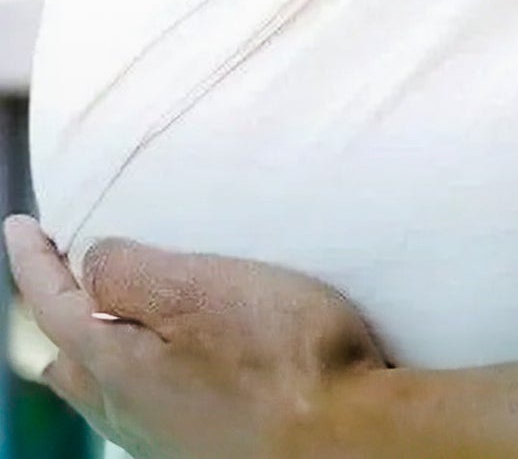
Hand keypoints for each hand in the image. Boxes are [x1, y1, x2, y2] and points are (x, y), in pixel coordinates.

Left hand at [4, 216, 388, 458]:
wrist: (341, 439)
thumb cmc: (277, 356)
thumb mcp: (196, 289)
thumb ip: (128, 272)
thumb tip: (90, 262)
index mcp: (114, 367)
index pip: (52, 303)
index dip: (32, 259)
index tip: (19, 225)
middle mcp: (127, 411)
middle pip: (69, 358)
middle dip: (59, 313)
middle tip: (61, 273)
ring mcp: (163, 438)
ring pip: (102, 391)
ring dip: (95, 348)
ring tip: (100, 320)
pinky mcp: (201, 448)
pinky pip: (141, 408)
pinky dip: (134, 375)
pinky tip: (162, 372)